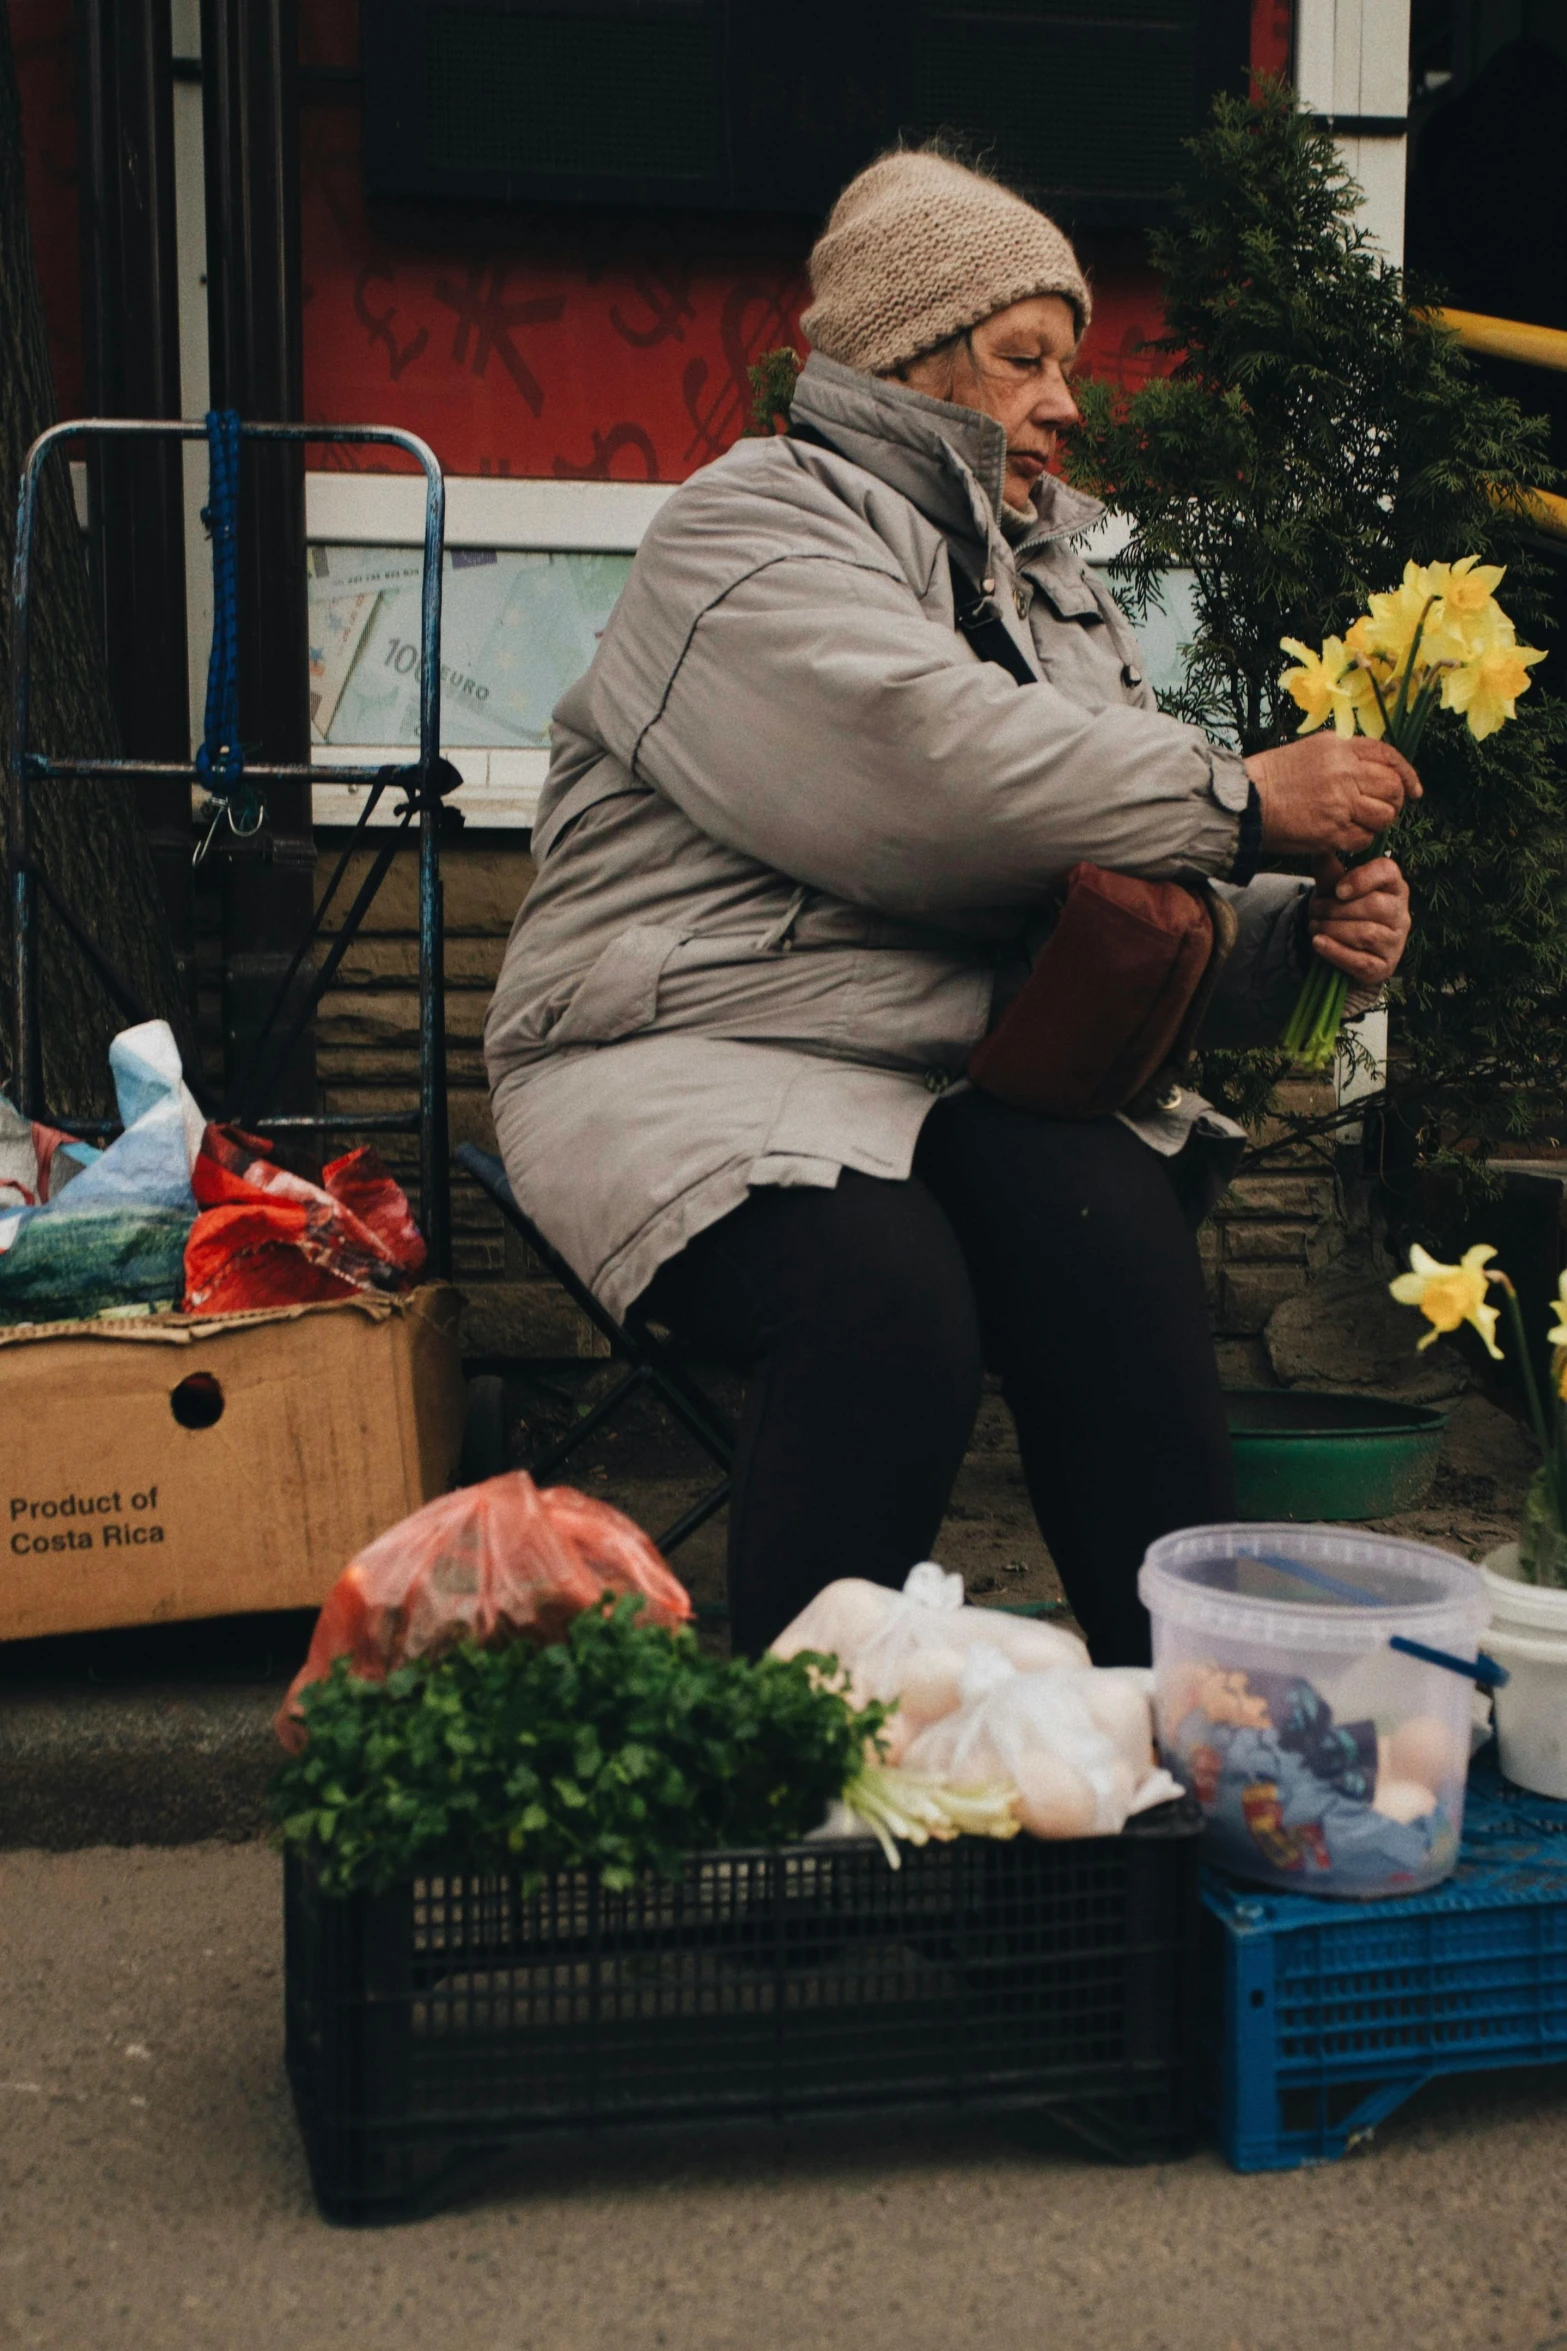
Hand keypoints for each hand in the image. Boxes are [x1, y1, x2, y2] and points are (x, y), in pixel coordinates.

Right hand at [1245, 735, 1421, 855]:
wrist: (1244, 802)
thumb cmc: (1272, 778)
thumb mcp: (1311, 750)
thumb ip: (1344, 755)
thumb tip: (1374, 769)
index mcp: (1340, 747)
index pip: (1389, 756)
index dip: (1406, 774)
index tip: (1414, 790)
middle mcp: (1345, 771)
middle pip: (1392, 787)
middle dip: (1394, 801)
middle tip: (1382, 810)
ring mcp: (1340, 802)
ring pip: (1384, 815)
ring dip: (1377, 822)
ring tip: (1359, 823)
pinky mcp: (1332, 830)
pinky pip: (1364, 838)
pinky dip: (1359, 840)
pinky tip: (1344, 836)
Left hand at [1307, 854, 1410, 988]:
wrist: (1341, 952)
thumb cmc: (1342, 913)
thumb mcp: (1333, 891)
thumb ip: (1329, 873)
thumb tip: (1321, 852)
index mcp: (1394, 887)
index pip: (1388, 872)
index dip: (1362, 878)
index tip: (1338, 890)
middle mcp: (1401, 914)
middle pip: (1373, 905)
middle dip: (1335, 908)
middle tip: (1314, 911)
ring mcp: (1395, 943)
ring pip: (1365, 933)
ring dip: (1332, 929)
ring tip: (1314, 926)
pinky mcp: (1383, 967)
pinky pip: (1359, 960)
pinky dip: (1334, 951)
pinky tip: (1318, 943)